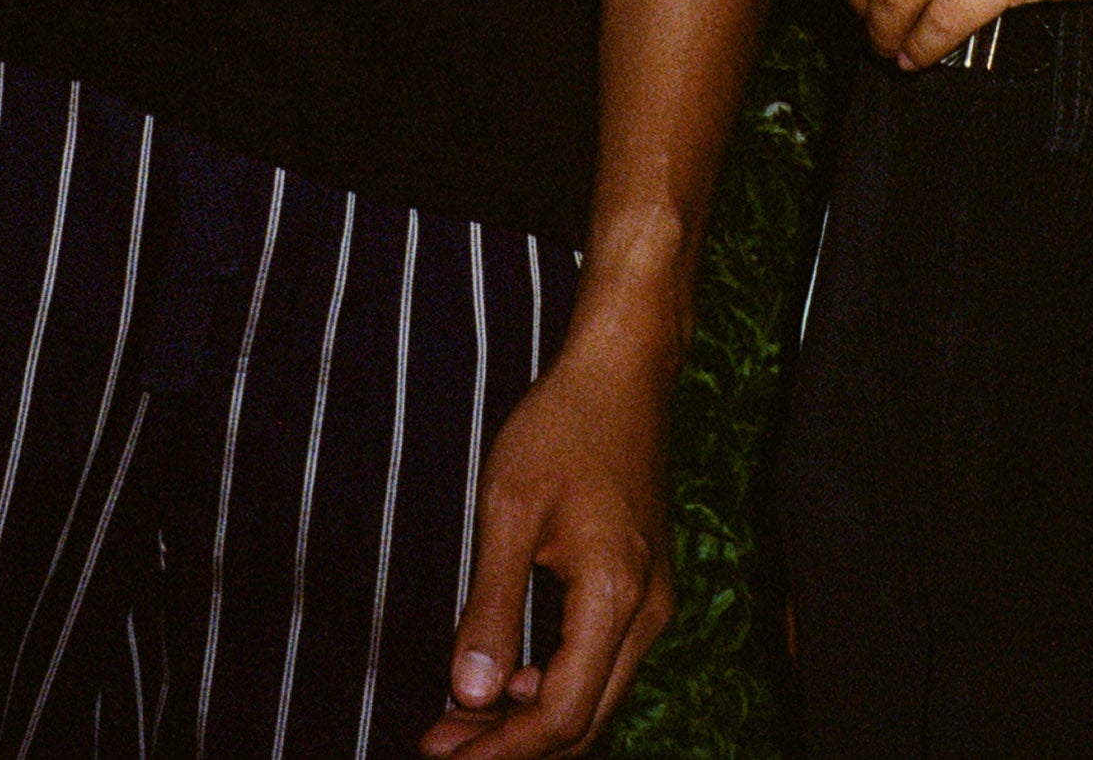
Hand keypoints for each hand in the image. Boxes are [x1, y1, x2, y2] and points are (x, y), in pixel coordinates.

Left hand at [422, 323, 673, 756]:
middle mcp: (647, 611)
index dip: (500, 750)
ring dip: (531, 719)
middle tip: (440, 744)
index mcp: (615, 596)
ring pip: (596, 698)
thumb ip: (490, 605)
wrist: (622, 370)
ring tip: (461, 718)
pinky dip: (554, 685)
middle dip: (512, 746)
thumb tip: (470, 694)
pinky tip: (508, 678)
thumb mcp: (509, 509)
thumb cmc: (563, 425)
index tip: (440, 752)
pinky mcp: (645, 585)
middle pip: (583, 721)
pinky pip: (603, 663)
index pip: (560, 715)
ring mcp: (652, 599)